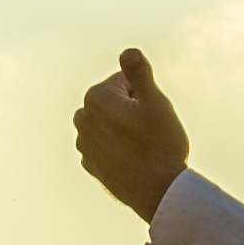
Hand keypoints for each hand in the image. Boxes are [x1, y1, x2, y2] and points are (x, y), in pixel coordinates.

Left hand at [72, 48, 189, 222]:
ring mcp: (84, 144)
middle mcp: (82, 118)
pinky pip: (108, 147)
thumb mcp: (156, 104)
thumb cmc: (161, 146)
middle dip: (133, 111)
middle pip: (117, 102)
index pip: (127, 82)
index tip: (150, 115)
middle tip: (149, 132)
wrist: (158, 193)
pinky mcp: (90, 164)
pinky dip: (120, 150)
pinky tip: (134, 162)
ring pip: (112, 124)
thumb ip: (140, 74)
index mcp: (96, 98)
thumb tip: (128, 51)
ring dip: (127, 130)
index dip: (145, 96)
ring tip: (143, 148)